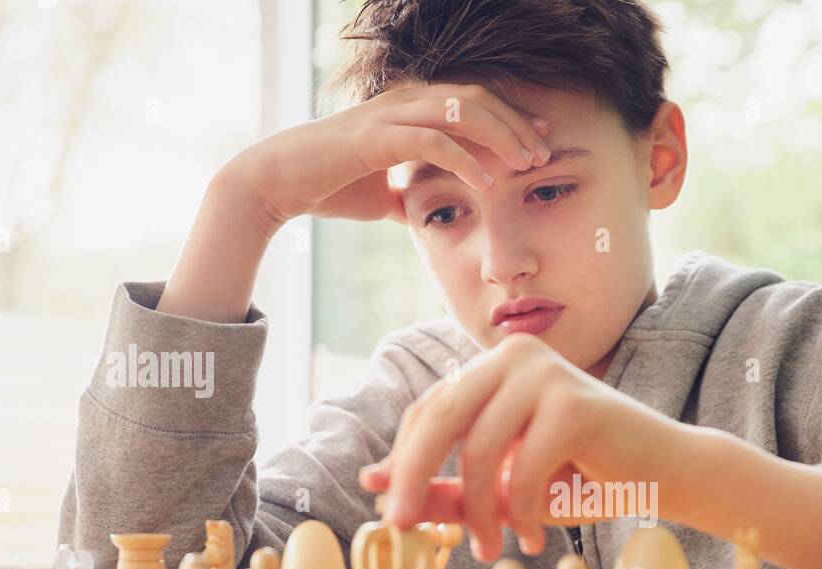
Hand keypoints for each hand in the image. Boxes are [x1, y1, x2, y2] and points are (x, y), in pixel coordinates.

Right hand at [229, 82, 552, 232]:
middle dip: (515, 125)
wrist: (277, 185)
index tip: (541, 143)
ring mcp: (389, 115)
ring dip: (500, 136)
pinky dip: (465, 159)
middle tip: (545, 152)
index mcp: (408, 109)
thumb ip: (406, 195)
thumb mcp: (381, 195)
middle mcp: (403, 102)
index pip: (471, 104)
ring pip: (460, 112)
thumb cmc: (327, 186)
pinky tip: (487, 182)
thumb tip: (421, 214)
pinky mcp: (376, 138)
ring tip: (527, 163)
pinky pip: (432, 142)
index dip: (510, 120)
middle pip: (476, 100)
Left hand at [358, 333, 690, 561]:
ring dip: (480, 510)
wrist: (665, 473)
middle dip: (414, 477)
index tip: (390, 512)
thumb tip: (374, 486)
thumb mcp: (504, 487)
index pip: (428, 410)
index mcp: (495, 367)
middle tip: (398, 525)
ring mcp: (546, 374)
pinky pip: (522, 468)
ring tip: (491, 547)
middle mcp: (515, 357)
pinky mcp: (575, 403)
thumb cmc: (584, 478)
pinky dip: (522, 511)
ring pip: (479, 448)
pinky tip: (535, 537)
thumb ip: (448, 487)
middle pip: (440, 417)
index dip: (403, 461)